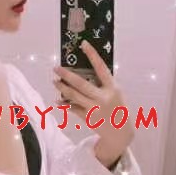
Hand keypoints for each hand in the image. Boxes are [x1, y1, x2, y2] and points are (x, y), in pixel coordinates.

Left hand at [53, 41, 133, 155]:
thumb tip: (84, 70)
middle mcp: (103, 97)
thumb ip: (103, 82)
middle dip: (66, 75)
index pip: (101, 68)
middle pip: (81, 83)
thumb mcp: (115, 92)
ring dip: (62, 87)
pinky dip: (64, 104)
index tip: (83, 44)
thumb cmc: (117, 106)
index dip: (92, 55)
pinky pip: (72, 108)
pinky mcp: (87, 118)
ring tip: (55, 81)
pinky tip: (58, 100)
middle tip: (56, 68)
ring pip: (74, 96)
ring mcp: (94, 108)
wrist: (120, 131)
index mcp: (112, 87)